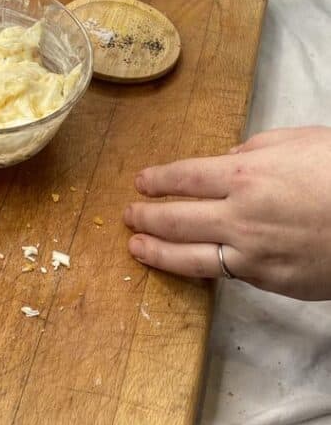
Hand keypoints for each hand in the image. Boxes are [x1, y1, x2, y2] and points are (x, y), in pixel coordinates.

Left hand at [123, 126, 330, 300]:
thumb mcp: (296, 142)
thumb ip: (253, 152)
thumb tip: (228, 161)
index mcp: (243, 175)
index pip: (183, 177)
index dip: (157, 180)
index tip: (140, 182)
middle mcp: (239, 217)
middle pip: (176, 219)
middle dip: (145, 216)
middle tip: (128, 214)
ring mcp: (254, 255)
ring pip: (190, 257)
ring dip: (156, 252)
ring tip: (135, 247)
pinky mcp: (272, 282)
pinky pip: (227, 274)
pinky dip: (202, 268)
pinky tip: (188, 264)